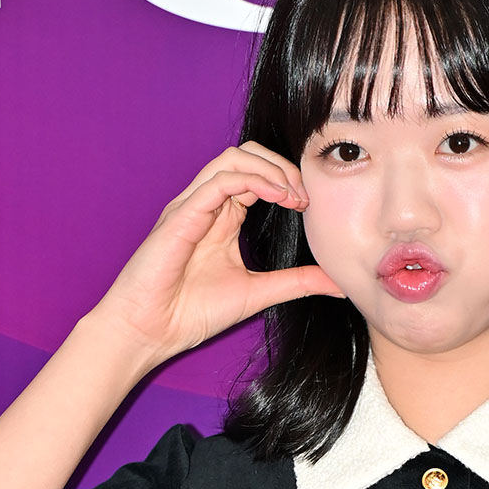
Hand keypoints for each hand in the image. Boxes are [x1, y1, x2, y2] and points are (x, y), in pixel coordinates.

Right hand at [87, 141, 343, 367]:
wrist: (149, 332)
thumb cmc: (191, 313)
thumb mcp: (260, 292)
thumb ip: (297, 282)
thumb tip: (339, 284)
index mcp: (222, 217)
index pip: (257, 175)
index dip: (287, 181)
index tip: (309, 206)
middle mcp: (207, 204)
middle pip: (247, 156)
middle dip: (283, 167)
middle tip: (305, 196)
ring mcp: (192, 206)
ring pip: (233, 159)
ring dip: (272, 170)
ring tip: (294, 196)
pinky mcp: (181, 215)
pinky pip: (219, 181)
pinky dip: (253, 181)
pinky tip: (277, 197)